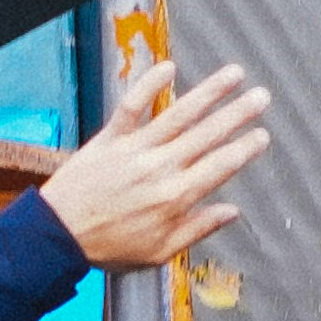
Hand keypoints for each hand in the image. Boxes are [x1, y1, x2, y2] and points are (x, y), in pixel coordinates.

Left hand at [34, 57, 273, 275]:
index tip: (262, 135)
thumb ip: (197, 229)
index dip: (244, 149)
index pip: (220, 167)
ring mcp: (136, 150)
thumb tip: (232, 212)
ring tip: (234, 74)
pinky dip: (149, 85)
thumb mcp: (159, 252)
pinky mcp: (110, 138)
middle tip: (262, 96)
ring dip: (209, 92)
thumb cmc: (108, 247)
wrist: (58, 235)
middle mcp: (160, 169)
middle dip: (238, 114)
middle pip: (207, 135)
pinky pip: (133, 107)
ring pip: (179, 115)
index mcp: (175, 198)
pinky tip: (169, 67)